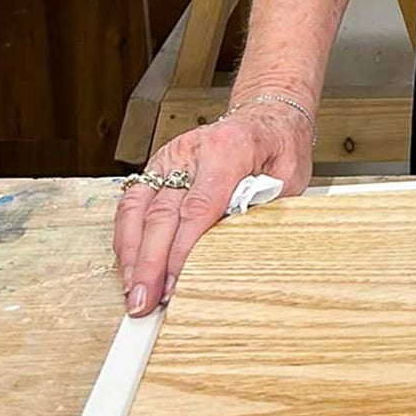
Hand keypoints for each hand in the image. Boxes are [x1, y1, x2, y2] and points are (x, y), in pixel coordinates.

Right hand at [112, 103, 313, 316]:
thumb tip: (234, 245)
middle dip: (150, 262)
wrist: (267, 115)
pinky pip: (133, 202)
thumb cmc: (279, 145)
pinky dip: (126, 236)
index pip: (199, 207)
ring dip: (132, 254)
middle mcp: (193, 150)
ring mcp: (170, 156)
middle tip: (145, 301)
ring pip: (138, 207)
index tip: (174, 284)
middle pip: (163, 212)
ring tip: (132, 291)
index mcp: (229, 149)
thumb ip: (262, 207)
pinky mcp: (158, 166)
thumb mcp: (288, 175)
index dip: (182, 250)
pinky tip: (128, 264)